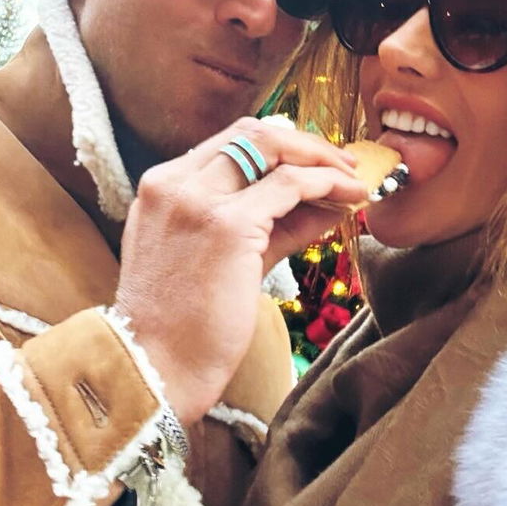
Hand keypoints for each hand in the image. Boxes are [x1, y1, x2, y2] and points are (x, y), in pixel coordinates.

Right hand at [113, 118, 366, 424]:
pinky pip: (290, 186)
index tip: (313, 160)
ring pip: (273, 148)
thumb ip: (269, 225)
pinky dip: (325, 184)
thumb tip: (325, 202)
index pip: (230, 141)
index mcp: (164, 185)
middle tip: (342, 162)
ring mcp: (200, 200)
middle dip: (305, 143)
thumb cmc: (182, 326)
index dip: (280, 144)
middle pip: (252, 133)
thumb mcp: (223, 259)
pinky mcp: (228, 225)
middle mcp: (176, 182)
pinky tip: (350, 198)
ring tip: (353, 180)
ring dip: (321, 159)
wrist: (153, 372)